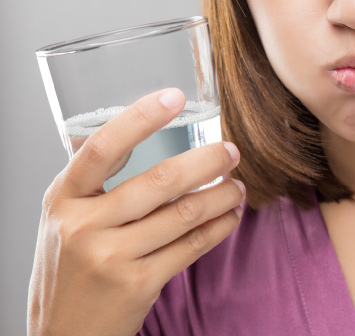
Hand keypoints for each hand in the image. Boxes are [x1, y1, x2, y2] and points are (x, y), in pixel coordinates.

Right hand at [27, 88, 244, 335]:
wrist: (62, 334)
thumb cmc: (69, 269)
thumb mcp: (65, 220)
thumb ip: (94, 185)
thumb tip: (140, 138)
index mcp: (63, 198)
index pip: (102, 147)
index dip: (141, 117)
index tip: (176, 97)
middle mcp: (84, 225)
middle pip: (160, 180)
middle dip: (207, 160)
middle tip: (231, 151)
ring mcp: (112, 257)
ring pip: (185, 213)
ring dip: (222, 194)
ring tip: (238, 186)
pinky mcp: (139, 283)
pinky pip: (192, 246)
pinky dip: (220, 227)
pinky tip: (231, 216)